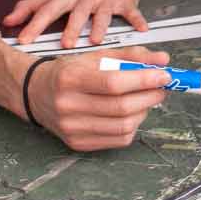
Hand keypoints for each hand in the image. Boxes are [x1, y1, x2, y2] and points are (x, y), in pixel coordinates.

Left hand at [4, 0, 147, 49]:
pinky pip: (132, 12)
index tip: (24, 40)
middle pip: (77, 13)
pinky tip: (141, 29)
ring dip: (100, 27)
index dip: (35, 25)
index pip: (48, 10)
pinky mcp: (126, 1)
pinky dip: (138, 20)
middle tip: (66, 44)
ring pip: (103, 14)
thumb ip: (32, 5)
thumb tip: (9, 20)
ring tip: (96, 40)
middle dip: (71, 28)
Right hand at [23, 50, 172, 151]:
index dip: (143, 80)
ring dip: (144, 112)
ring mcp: (72, 128)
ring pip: (123, 126)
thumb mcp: (96, 56)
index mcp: (70, 79)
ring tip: (145, 99)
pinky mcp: (78, 143)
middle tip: (161, 87)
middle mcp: (68, 106)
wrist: (36, 93)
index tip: (164, 75)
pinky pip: (118, 140)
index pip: (113, 83)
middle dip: (150, 96)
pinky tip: (130, 114)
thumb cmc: (69, 72)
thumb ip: (130, 56)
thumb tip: (162, 60)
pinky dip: (133, 126)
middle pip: (121, 108)